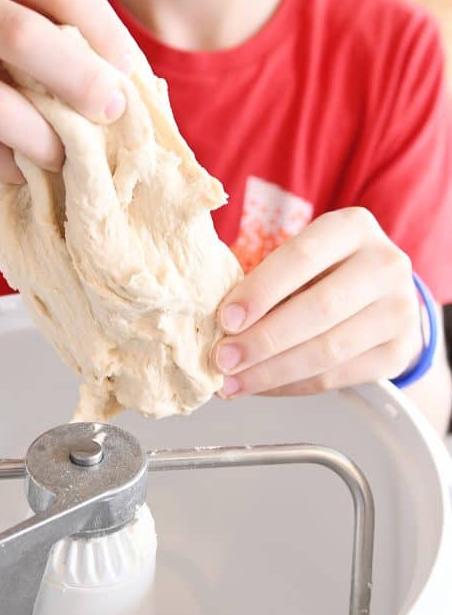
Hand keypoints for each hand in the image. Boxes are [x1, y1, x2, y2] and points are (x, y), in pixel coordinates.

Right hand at [0, 0, 136, 181]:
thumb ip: (48, 31)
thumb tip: (129, 87)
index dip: (106, 33)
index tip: (131, 75)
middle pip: (25, 36)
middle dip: (80, 83)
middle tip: (111, 116)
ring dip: (43, 139)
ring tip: (66, 157)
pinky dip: (5, 163)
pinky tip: (25, 170)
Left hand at [214, 207, 422, 396]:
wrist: (386, 301)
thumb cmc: (327, 275)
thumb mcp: (305, 260)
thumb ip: (268, 282)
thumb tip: (216, 324)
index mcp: (353, 228)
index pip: (302, 257)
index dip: (261, 291)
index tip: (225, 320)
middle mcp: (385, 265)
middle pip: (318, 309)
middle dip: (263, 340)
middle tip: (223, 360)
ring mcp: (398, 311)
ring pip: (327, 350)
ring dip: (272, 372)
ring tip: (233, 382)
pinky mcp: (397, 353)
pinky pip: (336, 377)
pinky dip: (291, 387)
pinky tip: (261, 387)